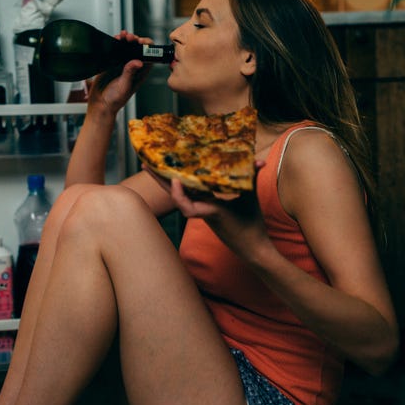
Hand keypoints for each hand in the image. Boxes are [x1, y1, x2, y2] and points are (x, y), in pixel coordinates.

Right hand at [86, 31, 153, 116]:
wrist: (100, 103)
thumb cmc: (115, 99)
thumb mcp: (124, 86)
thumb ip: (129, 73)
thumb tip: (138, 62)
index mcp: (140, 73)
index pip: (149, 57)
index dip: (147, 47)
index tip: (142, 42)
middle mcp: (133, 67)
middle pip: (138, 49)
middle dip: (135, 40)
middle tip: (131, 38)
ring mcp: (122, 64)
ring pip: (127, 47)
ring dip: (126, 40)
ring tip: (123, 35)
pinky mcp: (112, 62)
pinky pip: (115, 50)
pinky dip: (115, 43)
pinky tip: (115, 39)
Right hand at [142, 162, 269, 256]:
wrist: (256, 245)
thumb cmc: (251, 222)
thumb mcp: (249, 193)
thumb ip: (250, 176)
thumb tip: (259, 161)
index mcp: (206, 198)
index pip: (186, 184)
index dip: (175, 172)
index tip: (166, 160)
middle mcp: (200, 203)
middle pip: (175, 188)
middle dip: (160, 176)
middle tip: (145, 163)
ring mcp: (201, 210)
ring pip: (176, 196)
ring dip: (161, 183)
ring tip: (151, 168)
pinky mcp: (207, 215)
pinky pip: (186, 207)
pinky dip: (179, 195)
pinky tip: (176, 182)